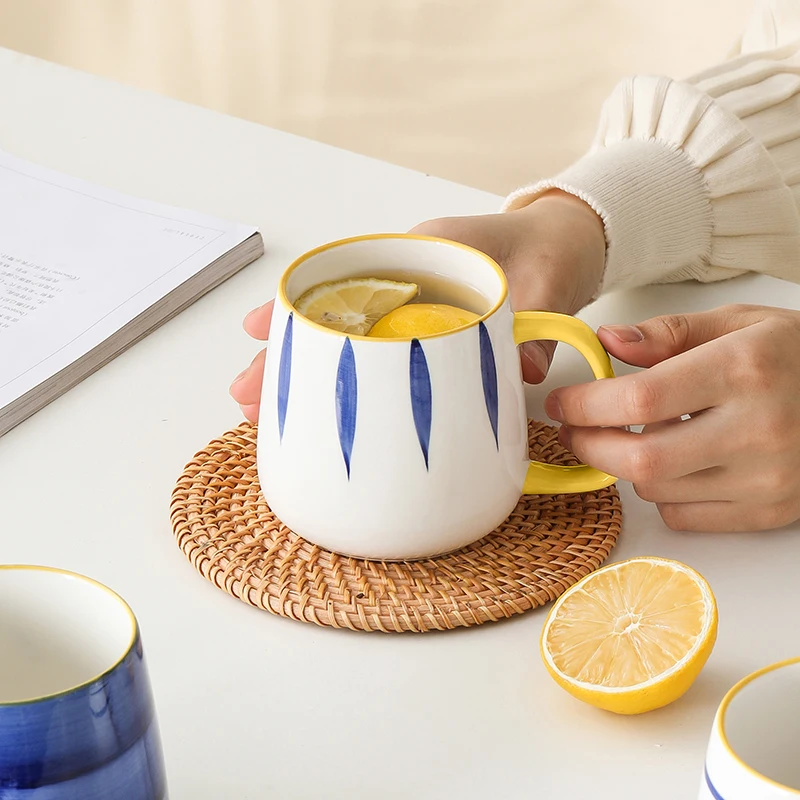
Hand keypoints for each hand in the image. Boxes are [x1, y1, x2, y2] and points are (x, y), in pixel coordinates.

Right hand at [230, 190, 605, 420]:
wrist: (564, 245)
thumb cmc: (548, 248)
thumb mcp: (547, 277)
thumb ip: (534, 320)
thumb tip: (521, 372)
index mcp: (423, 254)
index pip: (347, 281)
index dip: (301, 308)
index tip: (260, 330)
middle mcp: (405, 283)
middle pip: (332, 320)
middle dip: (288, 355)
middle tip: (244, 394)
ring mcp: (411, 313)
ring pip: (346, 345)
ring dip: (308, 377)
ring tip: (263, 412)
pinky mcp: (424, 338)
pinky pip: (378, 362)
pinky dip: (349, 384)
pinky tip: (324, 411)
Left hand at [546, 305, 799, 531]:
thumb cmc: (794, 357)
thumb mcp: (738, 323)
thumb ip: (668, 333)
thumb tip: (608, 342)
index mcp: (743, 370)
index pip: (640, 398)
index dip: (585, 404)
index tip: (562, 402)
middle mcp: (757, 429)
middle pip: (640, 459)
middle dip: (588, 446)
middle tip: (572, 429)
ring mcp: (767, 478)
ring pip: (656, 490)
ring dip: (624, 466)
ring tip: (629, 438)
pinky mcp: (770, 511)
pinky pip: (685, 515)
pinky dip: (660, 493)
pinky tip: (672, 464)